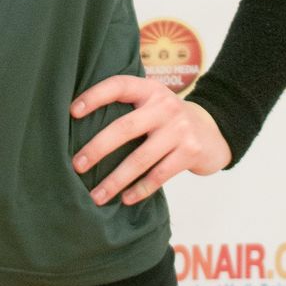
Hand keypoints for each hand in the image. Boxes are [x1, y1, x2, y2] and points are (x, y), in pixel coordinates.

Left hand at [70, 74, 231, 203]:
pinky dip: (140, 189)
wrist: (214, 131)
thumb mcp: (152, 104)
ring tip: (96, 195)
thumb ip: (128, 108)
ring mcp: (179, 129)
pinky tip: (125, 199)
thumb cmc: (169, 121)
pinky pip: (159, 175)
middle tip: (76, 165)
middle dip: (97, 149)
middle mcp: (165, 106)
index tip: (72, 112)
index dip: (94, 96)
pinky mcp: (190, 151)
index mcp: (149, 90)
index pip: (118, 86)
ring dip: (115, 180)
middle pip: (125, 128)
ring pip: (140, 158)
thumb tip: (80, 129)